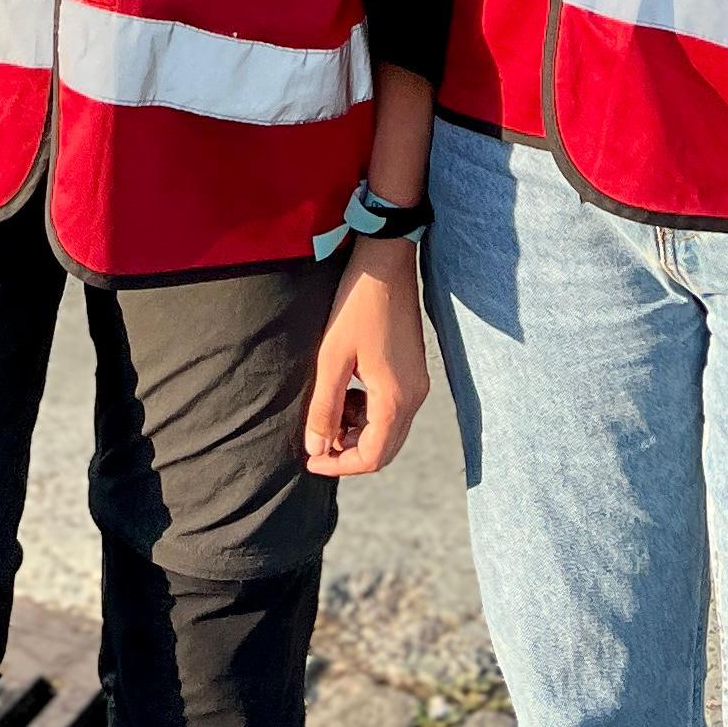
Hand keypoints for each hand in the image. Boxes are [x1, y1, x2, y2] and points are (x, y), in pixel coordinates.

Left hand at [304, 246, 428, 476]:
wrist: (386, 261)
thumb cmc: (356, 305)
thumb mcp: (332, 358)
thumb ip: (324, 408)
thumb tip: (316, 449)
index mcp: (396, 399)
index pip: (372, 457)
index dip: (339, 465)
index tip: (310, 459)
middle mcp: (414, 397)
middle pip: (384, 449)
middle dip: (349, 452)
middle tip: (316, 441)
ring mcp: (418, 383)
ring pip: (389, 430)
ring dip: (358, 431)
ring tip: (328, 411)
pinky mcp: (413, 370)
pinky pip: (393, 408)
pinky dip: (368, 412)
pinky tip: (346, 391)